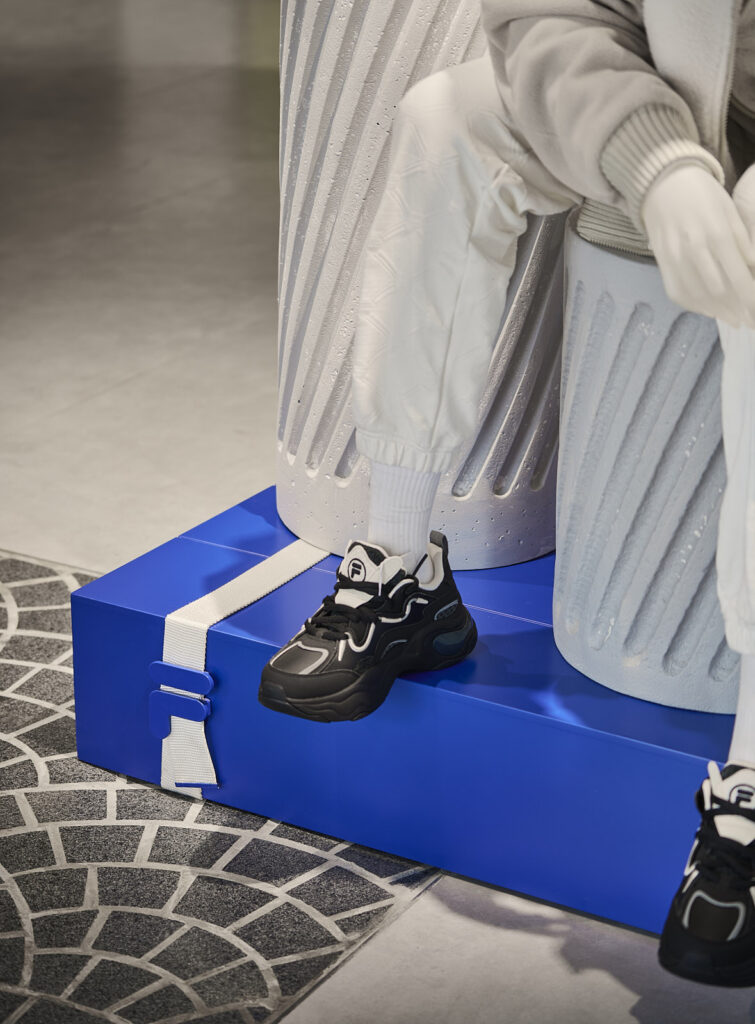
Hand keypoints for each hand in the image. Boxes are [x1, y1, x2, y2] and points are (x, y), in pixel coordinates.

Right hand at [641, 164, 754, 328]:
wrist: (664, 185)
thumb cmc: (704, 196)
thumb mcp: (730, 213)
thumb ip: (742, 243)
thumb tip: (753, 271)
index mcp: (716, 234)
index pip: (738, 276)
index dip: (750, 299)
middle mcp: (693, 249)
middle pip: (719, 292)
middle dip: (737, 310)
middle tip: (750, 319)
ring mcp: (674, 259)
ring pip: (698, 297)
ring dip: (718, 312)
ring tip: (734, 318)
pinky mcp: (662, 264)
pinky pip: (678, 293)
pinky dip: (696, 306)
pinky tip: (710, 310)